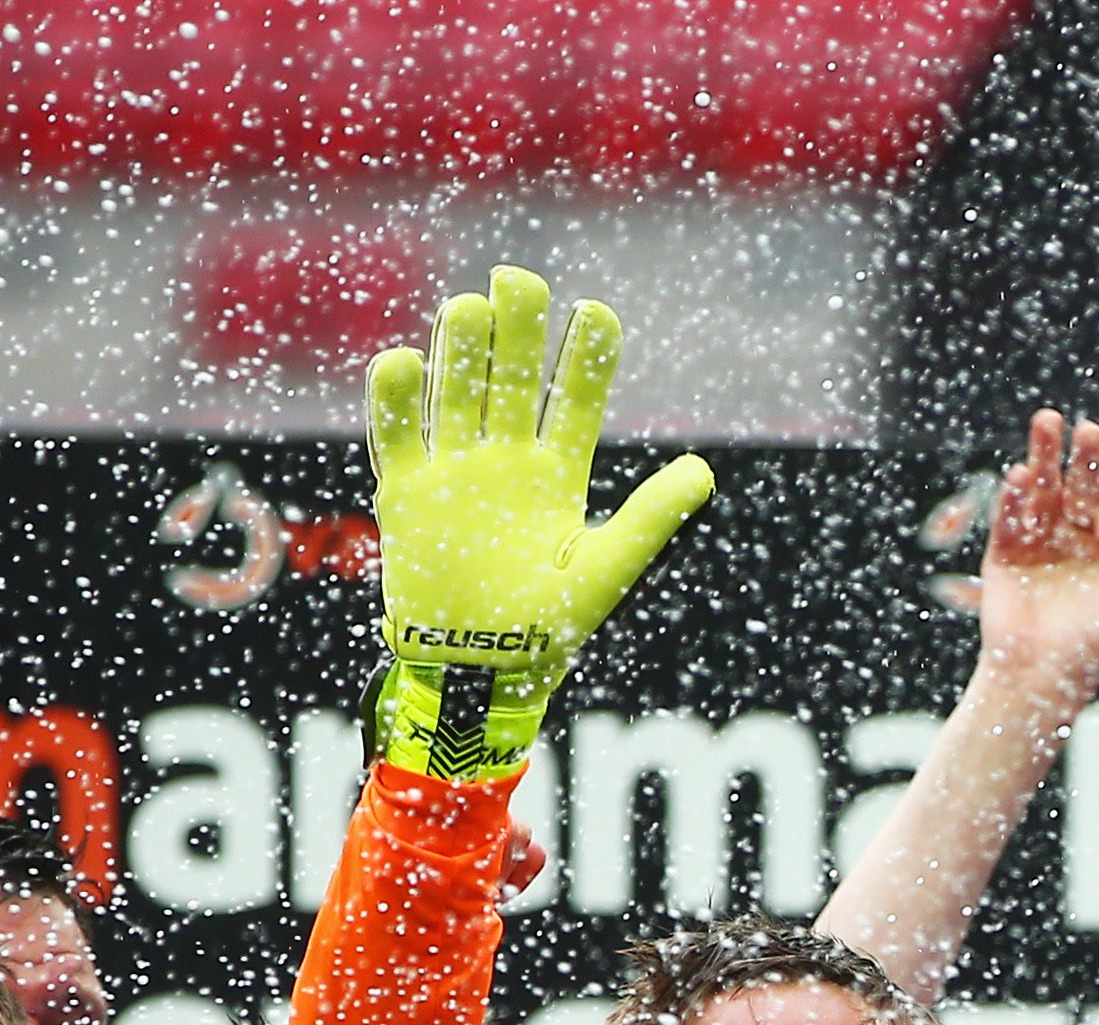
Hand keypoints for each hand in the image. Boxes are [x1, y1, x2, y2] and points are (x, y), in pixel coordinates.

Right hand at [364, 265, 715, 780]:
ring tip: (469, 306)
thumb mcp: (606, 570)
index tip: (593, 311)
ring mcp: (454, 471)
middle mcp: (504, 461)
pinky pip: (397, 433)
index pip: (571, 399)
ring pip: (455, 392)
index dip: (582, 356)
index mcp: (557, 473)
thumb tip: (703, 472)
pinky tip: (404, 361)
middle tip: (518, 279)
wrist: (479, 671)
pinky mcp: (407, 492)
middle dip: (514, 329)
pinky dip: (395, 398)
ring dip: (460, 349)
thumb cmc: (548, 628)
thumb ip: (649, 519)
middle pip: (509, 378)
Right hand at [976, 411, 1098, 707]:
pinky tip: (1021, 474)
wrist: (1044, 678)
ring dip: (1044, 457)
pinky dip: (1014, 497)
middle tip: (1089, 430)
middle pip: (1078, 489)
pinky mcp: (1004, 557)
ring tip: (1049, 420)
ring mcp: (1037, 548)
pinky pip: (1009, 519)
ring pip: (1041, 492)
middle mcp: (1073, 544)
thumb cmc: (1097, 644)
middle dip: (1084, 460)